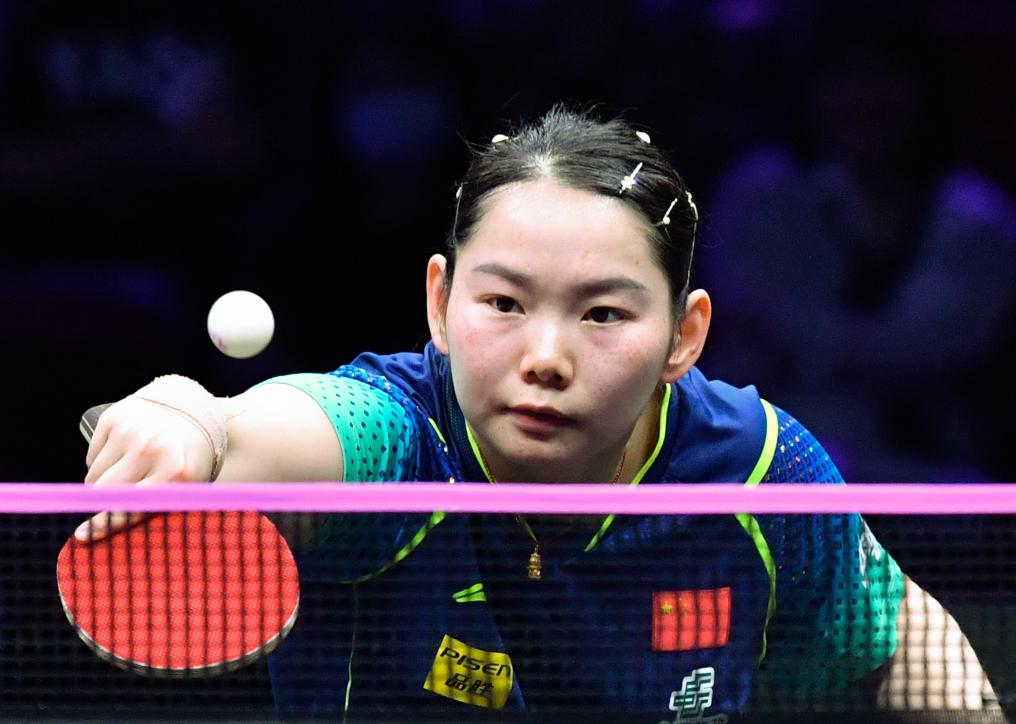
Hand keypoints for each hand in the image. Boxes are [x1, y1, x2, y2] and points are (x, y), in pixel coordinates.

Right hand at [76, 396, 216, 540]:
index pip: (132, 507)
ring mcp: (131, 431)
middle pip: (104, 492)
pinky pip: (91, 458)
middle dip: (103, 503)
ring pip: (93, 477)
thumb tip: (92, 535)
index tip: (85, 535)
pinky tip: (121, 456)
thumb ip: (151, 512)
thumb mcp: (182, 489)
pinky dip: (99, 464)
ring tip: (127, 474)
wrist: (188, 415)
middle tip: (111, 503)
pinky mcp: (113, 419)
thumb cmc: (183, 463)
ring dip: (101, 484)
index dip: (107, 523)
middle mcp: (152, 449)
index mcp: (176, 472)